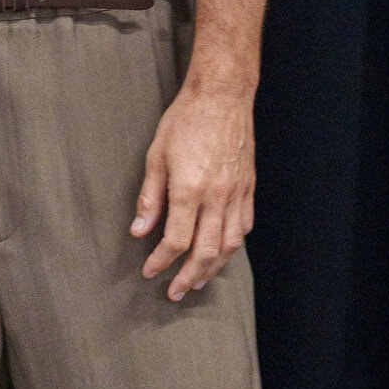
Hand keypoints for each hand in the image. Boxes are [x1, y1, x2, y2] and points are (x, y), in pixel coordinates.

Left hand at [131, 79, 254, 300]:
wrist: (222, 96)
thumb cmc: (185, 121)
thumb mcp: (156, 156)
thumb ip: (150, 198)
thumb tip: (139, 231)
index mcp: (189, 189)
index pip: (176, 240)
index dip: (161, 261)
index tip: (150, 271)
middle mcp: (217, 196)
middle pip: (205, 251)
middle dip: (188, 276)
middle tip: (175, 292)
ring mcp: (237, 193)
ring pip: (229, 244)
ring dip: (213, 267)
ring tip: (198, 280)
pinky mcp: (249, 187)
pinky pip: (244, 225)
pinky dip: (232, 244)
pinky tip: (222, 251)